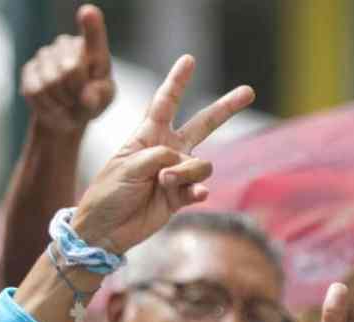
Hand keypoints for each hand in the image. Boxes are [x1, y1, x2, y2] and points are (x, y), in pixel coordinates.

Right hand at [21, 4, 114, 134]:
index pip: (93, 35)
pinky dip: (46, 105)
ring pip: (50, 83)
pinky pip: (35, 92)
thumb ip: (99, 96)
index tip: (87, 13)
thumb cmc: (90, 101)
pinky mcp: (29, 69)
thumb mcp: (102, 100)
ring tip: (66, 102)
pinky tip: (51, 104)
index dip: (90, 24)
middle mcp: (67, 44)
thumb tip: (87, 96)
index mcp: (92, 49)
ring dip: (60, 101)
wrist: (66, 114)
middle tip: (78, 99)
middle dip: (75, 92)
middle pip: (71, 69)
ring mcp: (45, 54)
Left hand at [71, 55, 252, 254]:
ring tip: (163, 183)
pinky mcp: (180, 198)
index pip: (165, 103)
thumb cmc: (108, 193)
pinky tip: (196, 194)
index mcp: (148, 135)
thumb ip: (157, 156)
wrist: (104, 230)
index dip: (177, 81)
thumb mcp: (127, 166)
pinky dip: (197, 190)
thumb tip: (183, 162)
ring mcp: (175, 175)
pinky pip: (198, 188)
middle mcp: (166, 151)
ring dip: (185, 172)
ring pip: (200, 164)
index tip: (189, 60)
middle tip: (249, 91)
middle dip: (225, 108)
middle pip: (202, 124)